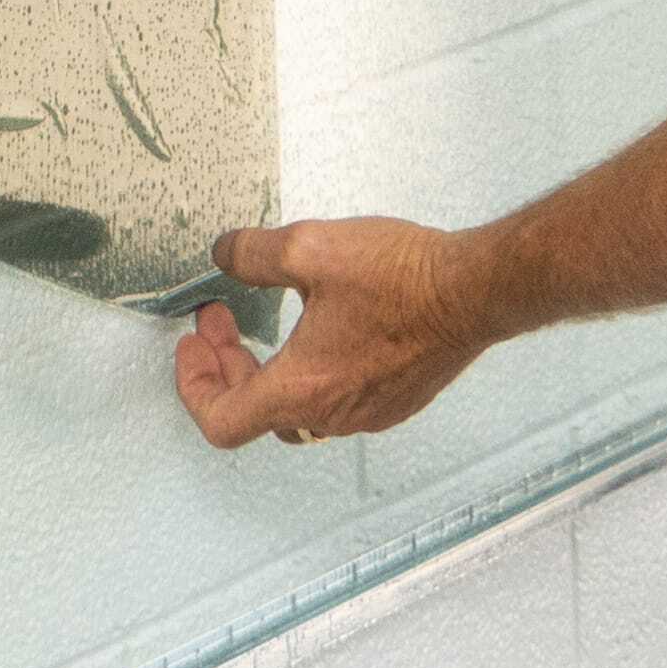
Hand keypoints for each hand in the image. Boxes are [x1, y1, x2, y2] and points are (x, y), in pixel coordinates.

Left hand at [173, 217, 499, 447]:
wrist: (474, 291)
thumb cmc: (402, 277)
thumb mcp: (309, 246)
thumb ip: (252, 253)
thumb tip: (224, 254)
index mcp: (302, 387)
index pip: (222, 421)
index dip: (193, 386)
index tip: (192, 347)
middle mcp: (333, 414)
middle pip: (255, 413)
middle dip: (227, 365)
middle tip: (220, 320)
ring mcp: (368, 414)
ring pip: (296, 410)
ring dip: (269, 371)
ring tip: (269, 323)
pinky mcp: (396, 403)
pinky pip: (337, 403)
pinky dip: (311, 374)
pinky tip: (320, 328)